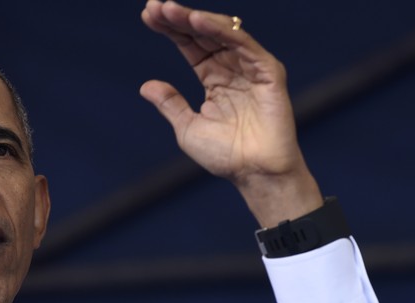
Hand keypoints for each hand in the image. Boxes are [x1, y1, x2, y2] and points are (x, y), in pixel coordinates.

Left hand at [139, 0, 322, 226]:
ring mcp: (251, 68)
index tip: (147, 15)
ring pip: (222, 33)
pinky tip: (198, 21)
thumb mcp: (188, 128)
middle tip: (154, 6)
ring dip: (195, 19)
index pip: (190, 45)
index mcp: (214, 79)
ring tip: (171, 10)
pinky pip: (244, 44)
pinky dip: (222, 31)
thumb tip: (146, 86)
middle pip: (202, 34)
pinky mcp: (268, 72)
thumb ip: (170, 104)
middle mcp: (232, 68)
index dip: (170, 30)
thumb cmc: (226, 156)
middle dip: (178, 18)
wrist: (253, 174)